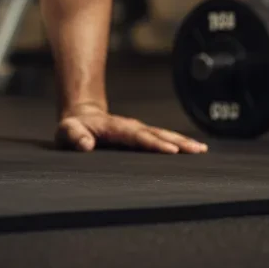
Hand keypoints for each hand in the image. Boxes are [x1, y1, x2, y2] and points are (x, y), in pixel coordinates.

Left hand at [56, 104, 206, 154]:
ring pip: (163, 134)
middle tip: (197, 150)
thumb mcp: (66, 132)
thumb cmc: (73, 129)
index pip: (136, 136)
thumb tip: (85, 144)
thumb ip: (73, 136)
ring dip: (182, 141)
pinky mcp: (142, 135)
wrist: (81, 117)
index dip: (153, 143)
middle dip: (176, 141)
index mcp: (114, 128)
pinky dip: (179, 143)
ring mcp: (138, 130)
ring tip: (201, 150)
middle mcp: (130, 127)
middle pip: (156, 133)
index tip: (171, 150)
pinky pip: (162, 138)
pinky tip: (195, 150)